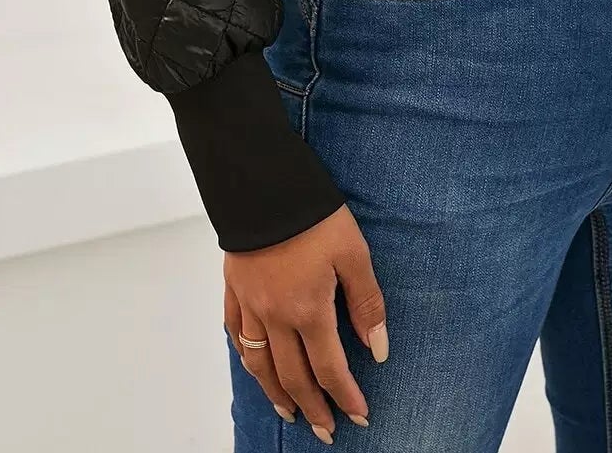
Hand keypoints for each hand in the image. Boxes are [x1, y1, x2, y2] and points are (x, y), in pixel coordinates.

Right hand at [223, 203, 388, 440]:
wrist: (264, 184)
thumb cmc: (314, 214)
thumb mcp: (354, 252)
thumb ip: (366, 303)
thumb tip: (377, 348)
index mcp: (308, 310)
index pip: (329, 369)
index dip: (345, 396)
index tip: (359, 416)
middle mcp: (275, 317)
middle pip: (293, 377)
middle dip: (313, 408)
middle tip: (326, 430)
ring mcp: (250, 305)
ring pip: (260, 365)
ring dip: (276, 394)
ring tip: (290, 413)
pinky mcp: (234, 289)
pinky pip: (236, 335)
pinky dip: (246, 358)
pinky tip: (255, 367)